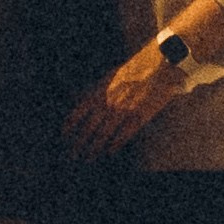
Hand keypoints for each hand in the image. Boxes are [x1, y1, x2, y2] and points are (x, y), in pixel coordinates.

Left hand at [63, 42, 193, 157]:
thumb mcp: (110, 75)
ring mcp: (123, 111)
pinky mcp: (139, 117)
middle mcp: (109, 103)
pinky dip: (115, 145)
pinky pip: (124, 135)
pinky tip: (109, 151)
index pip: (79, 113)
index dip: (70, 127)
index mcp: (100, 91)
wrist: (158, 64)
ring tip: (88, 158)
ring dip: (94, 148)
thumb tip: (81, 100)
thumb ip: (96, 90)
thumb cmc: (135, 68)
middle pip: (89, 129)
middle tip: (72, 155)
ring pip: (104, 135)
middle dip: (79, 144)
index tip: (64, 137)